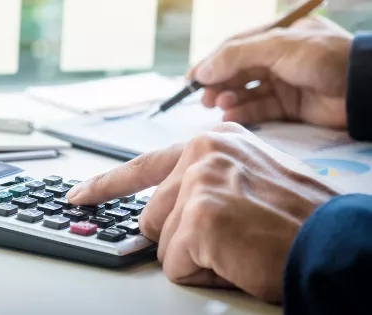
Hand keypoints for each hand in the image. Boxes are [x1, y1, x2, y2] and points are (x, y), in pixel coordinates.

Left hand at [66, 123, 340, 302]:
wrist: (336, 246)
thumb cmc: (299, 222)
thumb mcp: (249, 180)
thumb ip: (204, 181)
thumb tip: (163, 210)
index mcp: (213, 142)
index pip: (144, 165)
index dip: (107, 186)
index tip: (79, 196)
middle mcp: (202, 152)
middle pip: (152, 214)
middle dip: (181, 237)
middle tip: (230, 237)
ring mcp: (198, 181)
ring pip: (161, 242)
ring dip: (196, 256)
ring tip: (240, 245)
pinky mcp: (199, 215)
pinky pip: (174, 264)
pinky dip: (203, 272)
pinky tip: (237, 257)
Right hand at [188, 16, 351, 128]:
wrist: (364, 87)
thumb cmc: (322, 57)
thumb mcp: (276, 46)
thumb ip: (236, 56)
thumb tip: (201, 70)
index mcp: (275, 35)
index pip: (234, 47)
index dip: (211, 62)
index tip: (191, 78)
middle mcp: (277, 58)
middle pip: (237, 71)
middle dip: (218, 83)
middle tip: (203, 97)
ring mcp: (284, 82)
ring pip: (246, 91)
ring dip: (229, 98)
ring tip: (219, 105)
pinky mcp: (291, 107)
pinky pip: (260, 109)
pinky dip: (244, 113)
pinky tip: (231, 115)